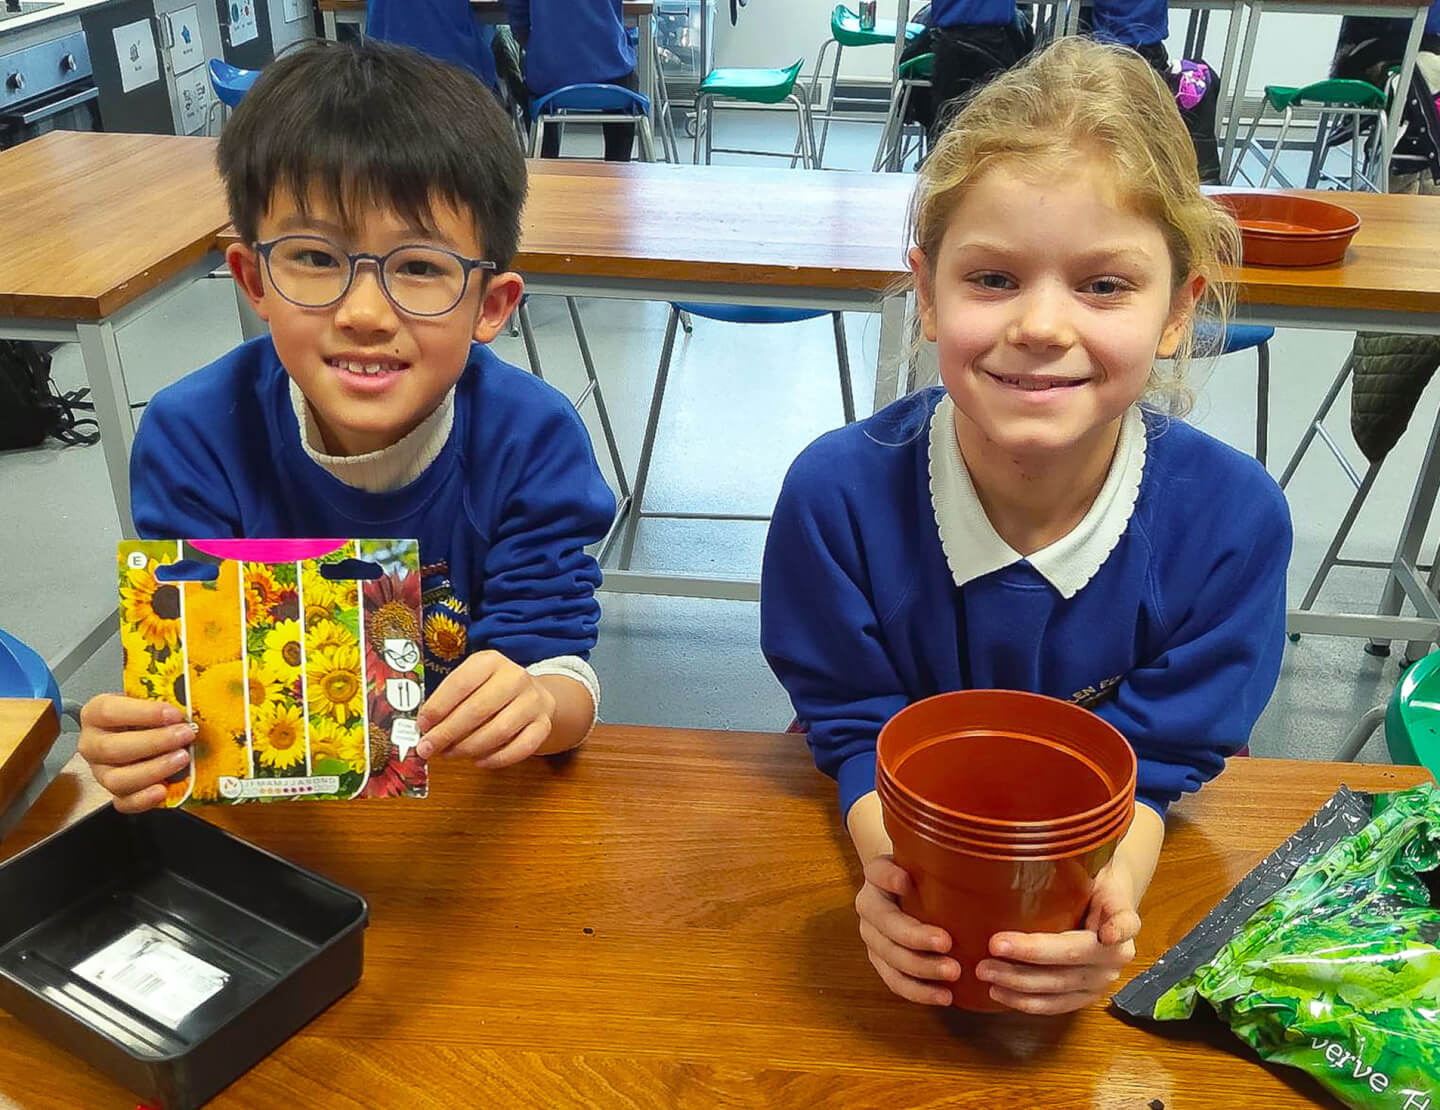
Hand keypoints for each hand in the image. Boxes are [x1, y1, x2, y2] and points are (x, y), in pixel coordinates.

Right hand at [78, 694, 195, 813]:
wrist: (145, 729)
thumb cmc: (148, 712)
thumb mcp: (151, 695)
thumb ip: (165, 693)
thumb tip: (194, 693)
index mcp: (96, 714)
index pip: (109, 711)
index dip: (144, 713)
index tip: (174, 713)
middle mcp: (93, 744)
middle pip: (112, 749)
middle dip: (155, 742)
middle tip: (185, 735)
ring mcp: (101, 771)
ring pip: (117, 779)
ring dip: (153, 770)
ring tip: (181, 759)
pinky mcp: (115, 792)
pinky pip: (124, 802)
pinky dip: (144, 799)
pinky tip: (163, 790)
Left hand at [414, 650, 555, 767]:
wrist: (532, 695)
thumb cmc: (490, 691)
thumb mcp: (470, 684)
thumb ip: (448, 701)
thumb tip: (424, 729)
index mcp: (491, 661)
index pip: (461, 683)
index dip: (438, 707)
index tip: (421, 726)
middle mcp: (515, 677)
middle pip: (478, 709)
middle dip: (448, 733)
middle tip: (429, 748)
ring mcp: (533, 701)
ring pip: (498, 731)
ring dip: (468, 748)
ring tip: (450, 754)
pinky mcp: (543, 724)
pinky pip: (520, 748)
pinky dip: (496, 759)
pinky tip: (478, 761)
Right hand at [855, 855, 961, 1004]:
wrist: (907, 891)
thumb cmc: (923, 876)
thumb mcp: (924, 861)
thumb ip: (933, 859)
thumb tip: (940, 865)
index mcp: (876, 876)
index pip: (878, 873)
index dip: (890, 878)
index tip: (907, 882)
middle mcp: (868, 907)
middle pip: (886, 925)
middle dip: (915, 938)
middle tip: (947, 944)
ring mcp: (872, 938)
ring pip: (890, 958)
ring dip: (920, 970)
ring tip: (952, 975)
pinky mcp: (881, 962)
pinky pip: (895, 981)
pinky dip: (919, 992)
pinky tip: (944, 996)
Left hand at [975, 857, 1140, 1014]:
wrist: (1104, 899)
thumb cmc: (1093, 876)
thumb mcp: (1098, 864)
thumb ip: (1090, 864)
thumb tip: (1070, 855)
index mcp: (1121, 920)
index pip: (1116, 925)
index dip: (1114, 929)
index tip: (1105, 933)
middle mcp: (1116, 957)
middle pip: (1072, 963)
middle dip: (1029, 960)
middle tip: (991, 948)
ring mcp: (1101, 980)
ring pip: (1059, 990)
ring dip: (1019, 986)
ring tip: (985, 972)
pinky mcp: (1084, 994)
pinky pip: (1056, 1005)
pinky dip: (1026, 1003)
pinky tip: (998, 993)